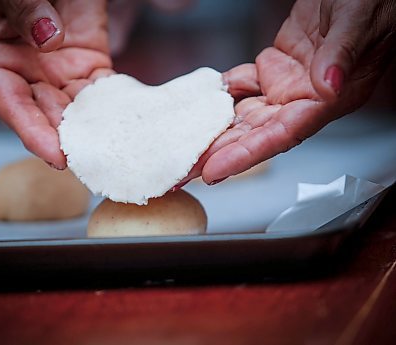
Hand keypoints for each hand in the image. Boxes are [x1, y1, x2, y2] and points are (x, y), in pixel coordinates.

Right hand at [0, 0, 112, 168]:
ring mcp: (60, 68)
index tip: (54, 154)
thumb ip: (22, 10)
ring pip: (76, 109)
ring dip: (91, 129)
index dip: (32, 133)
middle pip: (46, 114)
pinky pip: (101, 89)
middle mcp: (28, 70)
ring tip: (107, 149)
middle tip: (87, 159)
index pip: (12, 105)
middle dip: (66, 139)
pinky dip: (111, 105)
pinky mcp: (90, 59)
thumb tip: (47, 38)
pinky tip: (121, 119)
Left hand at [181, 0, 395, 186]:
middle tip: (184, 171)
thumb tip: (329, 86)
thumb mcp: (358, 21)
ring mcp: (288, 84)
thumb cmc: (373, 3)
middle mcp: (305, 99)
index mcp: (330, 99)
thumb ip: (342, 54)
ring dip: (214, 131)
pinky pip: (244, 86)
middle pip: (255, 135)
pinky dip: (222, 94)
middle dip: (218, 154)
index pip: (282, 136)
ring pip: (244, 116)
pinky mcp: (277, 68)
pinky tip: (202, 102)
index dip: (245, 156)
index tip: (214, 171)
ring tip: (184, 146)